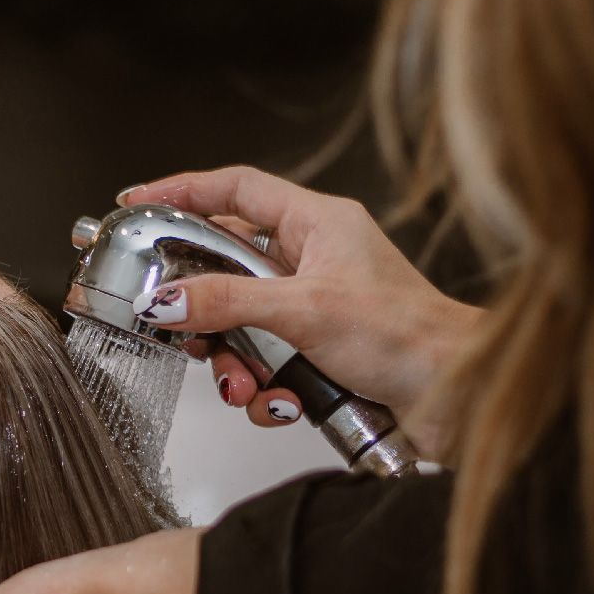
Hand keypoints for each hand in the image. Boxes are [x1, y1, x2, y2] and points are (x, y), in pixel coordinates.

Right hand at [124, 166, 480, 459]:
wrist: (456, 396)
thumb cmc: (409, 337)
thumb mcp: (304, 311)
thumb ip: (228, 303)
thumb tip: (167, 300)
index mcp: (318, 224)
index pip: (236, 189)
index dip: (183, 191)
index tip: (137, 203)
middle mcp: (315, 260)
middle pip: (227, 269)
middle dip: (204, 312)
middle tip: (181, 330)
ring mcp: (315, 308)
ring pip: (241, 327)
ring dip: (235, 364)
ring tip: (245, 386)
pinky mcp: (319, 353)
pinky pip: (266, 367)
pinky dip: (264, 391)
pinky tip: (282, 404)